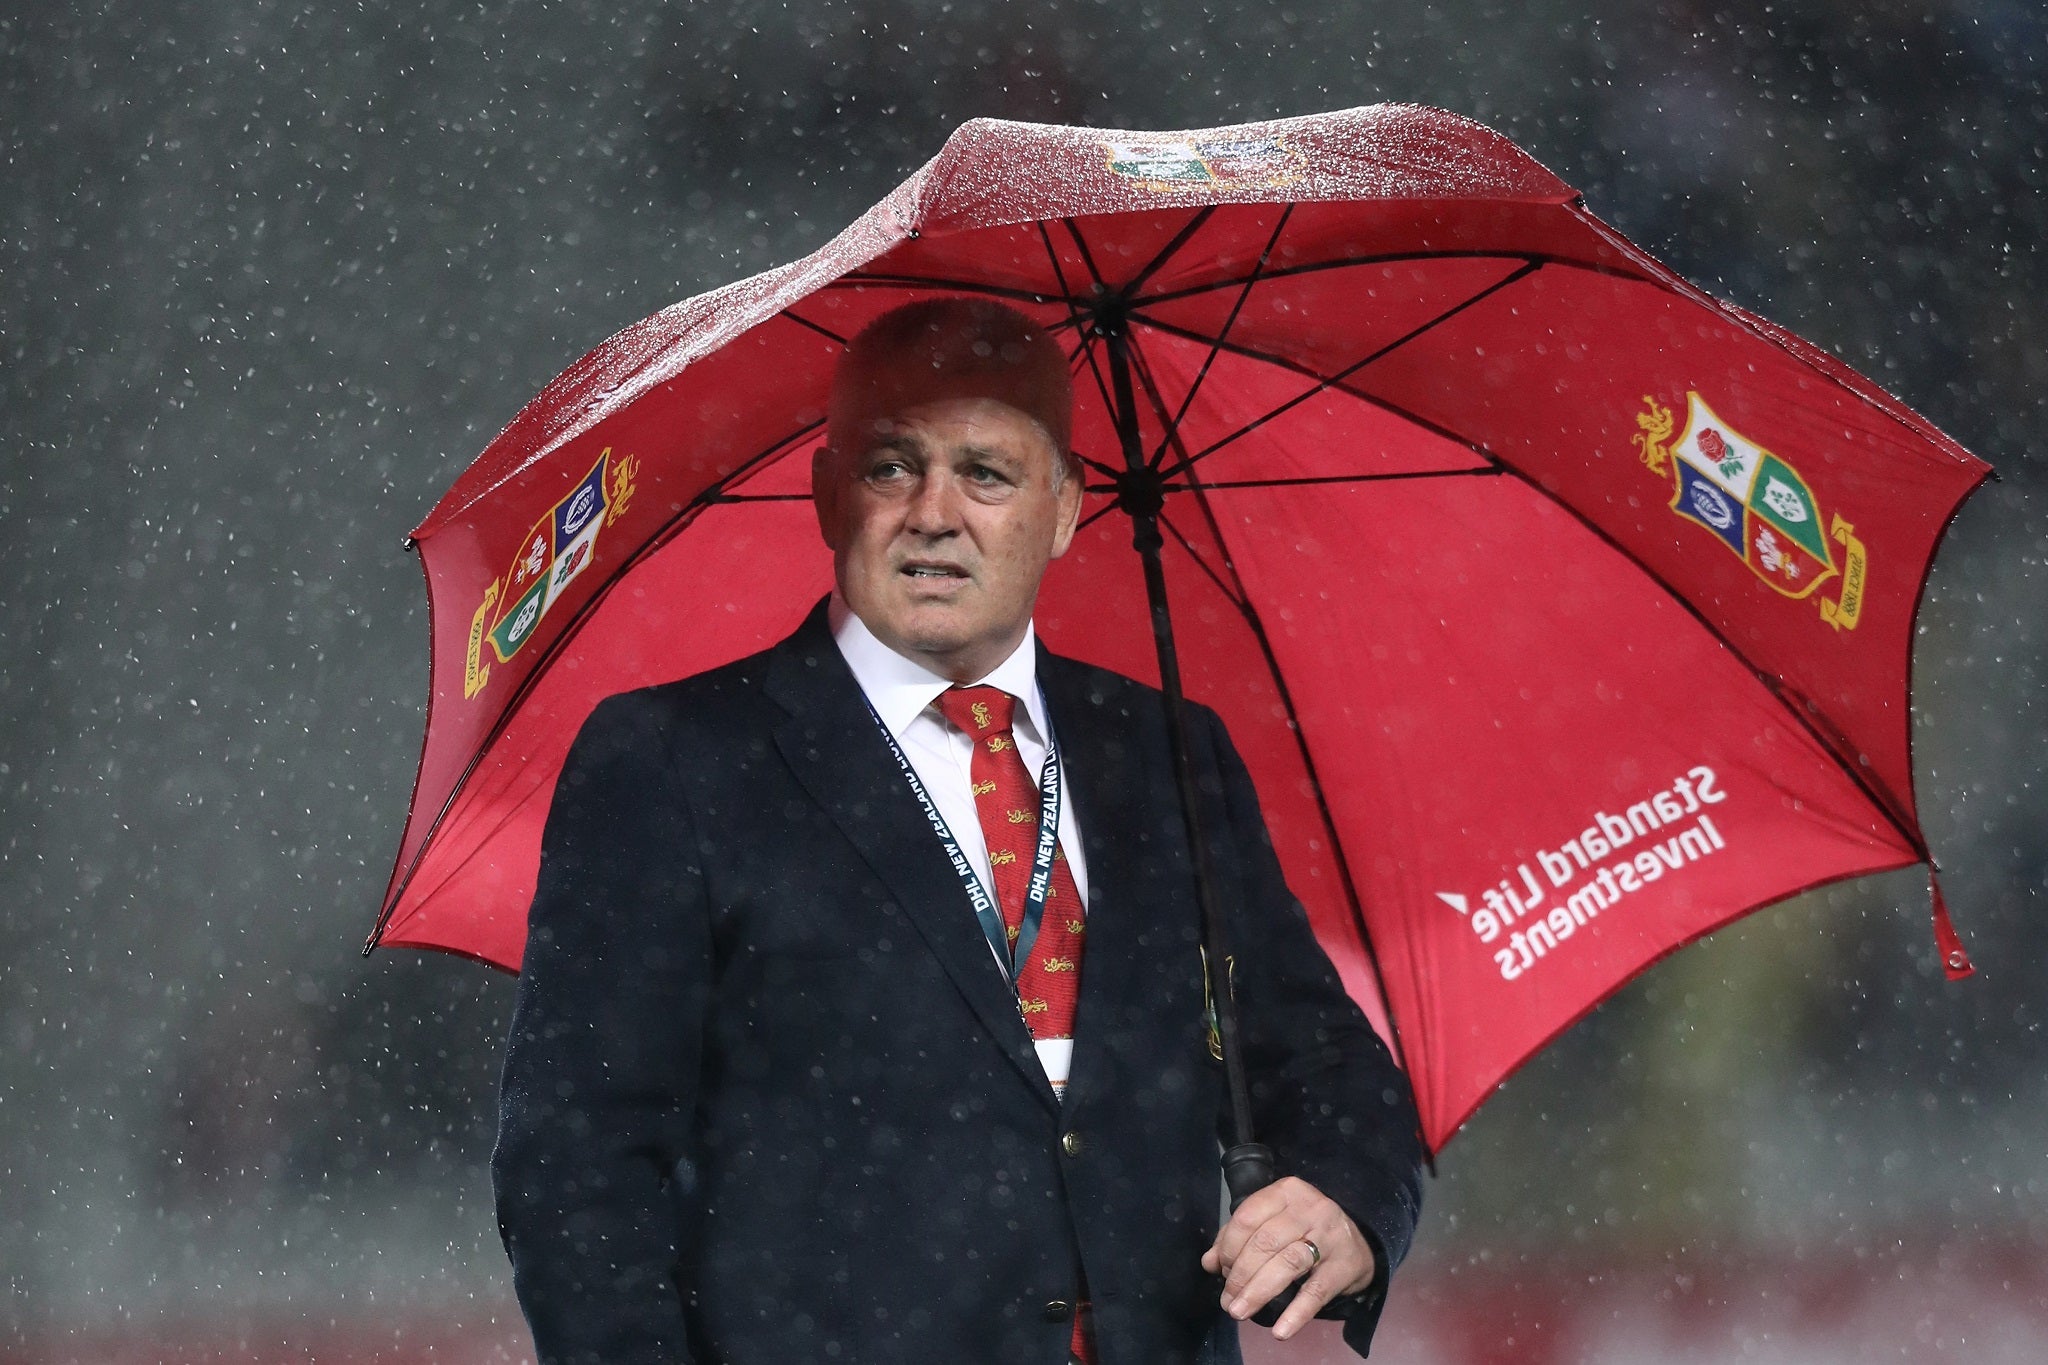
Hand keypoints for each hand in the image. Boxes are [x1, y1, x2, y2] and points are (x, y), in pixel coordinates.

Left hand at [1199, 1175, 1374, 1340]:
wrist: (1359, 1241)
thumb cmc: (1306, 1229)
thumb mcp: (1273, 1221)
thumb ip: (1238, 1237)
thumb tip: (1209, 1262)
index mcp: (1286, 1192)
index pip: (1247, 1217)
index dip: (1228, 1247)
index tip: (1220, 1270)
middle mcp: (1310, 1209)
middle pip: (1265, 1243)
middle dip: (1240, 1275)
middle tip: (1228, 1301)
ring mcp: (1330, 1236)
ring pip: (1287, 1264)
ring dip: (1258, 1292)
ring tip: (1239, 1311)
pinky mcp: (1345, 1266)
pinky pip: (1316, 1292)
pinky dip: (1296, 1313)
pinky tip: (1280, 1331)